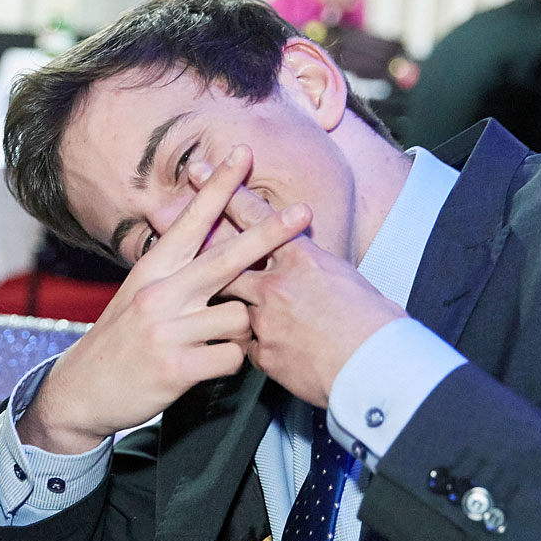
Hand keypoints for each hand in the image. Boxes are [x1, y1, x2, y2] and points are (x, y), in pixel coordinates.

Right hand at [20, 147, 311, 452]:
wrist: (81, 390)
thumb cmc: (122, 340)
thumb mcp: (140, 294)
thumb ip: (176, 271)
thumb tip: (214, 240)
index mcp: (153, 270)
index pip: (191, 220)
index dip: (218, 187)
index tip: (242, 155)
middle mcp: (159, 293)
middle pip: (226, 257)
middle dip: (268, 234)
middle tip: (303, 213)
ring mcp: (166, 330)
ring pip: (239, 317)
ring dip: (242, 330)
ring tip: (216, 340)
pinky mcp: (175, 367)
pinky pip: (231, 357)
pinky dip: (230, 362)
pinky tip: (209, 365)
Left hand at [190, 155, 404, 406]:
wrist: (380, 369)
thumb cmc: (381, 325)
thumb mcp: (352, 283)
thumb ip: (322, 274)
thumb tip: (317, 274)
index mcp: (303, 259)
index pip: (255, 219)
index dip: (224, 193)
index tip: (199, 171)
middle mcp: (277, 284)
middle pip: (225, 256)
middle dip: (193, 237)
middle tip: (159, 212)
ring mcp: (266, 319)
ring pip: (227, 302)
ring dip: (211, 298)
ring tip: (183, 292)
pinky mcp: (264, 354)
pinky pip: (245, 346)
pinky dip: (246, 344)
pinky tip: (238, 348)